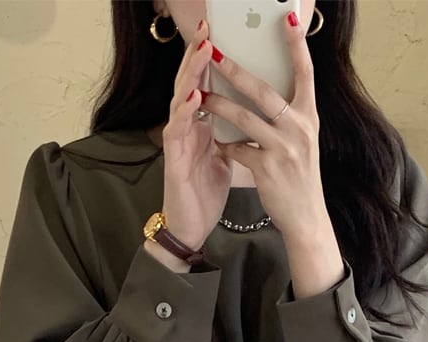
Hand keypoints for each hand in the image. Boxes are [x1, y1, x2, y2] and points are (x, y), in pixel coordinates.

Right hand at [158, 19, 231, 250]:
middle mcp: (186, 129)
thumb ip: (232, 137)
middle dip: (199, 56)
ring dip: (191, 75)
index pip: (205, 86)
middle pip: (190, 85)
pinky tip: (194, 98)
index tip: (222, 34)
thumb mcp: (225, 160)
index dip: (212, 62)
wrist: (191, 227)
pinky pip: (177, 132)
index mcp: (201, 127)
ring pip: (180, 101)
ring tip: (203, 51)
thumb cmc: (205, 194)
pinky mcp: (173, 161)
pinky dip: (184, 113)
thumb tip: (254, 120)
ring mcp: (178, 143)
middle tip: (208, 28)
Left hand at [201, 12, 329, 243]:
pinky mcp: (267, 168)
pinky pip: (237, 149)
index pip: (306, 74)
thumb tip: (267, 94)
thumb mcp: (303, 143)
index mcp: (309, 118)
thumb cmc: (300, 179)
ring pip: (243, 117)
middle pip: (264, 90)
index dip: (298, 46)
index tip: (289, 18)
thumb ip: (289, 118)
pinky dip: (225, 145)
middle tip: (214, 52)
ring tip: (200, 95)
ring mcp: (283, 148)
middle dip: (235, 70)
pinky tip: (218, 144)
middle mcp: (300, 129)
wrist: (306, 219)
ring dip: (218, 105)